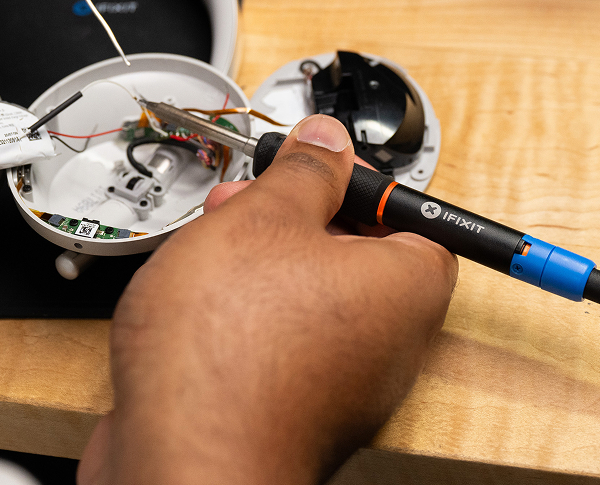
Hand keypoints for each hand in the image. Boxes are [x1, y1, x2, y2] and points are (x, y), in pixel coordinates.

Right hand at [78, 115, 457, 484]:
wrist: (184, 457)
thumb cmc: (233, 354)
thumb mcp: (264, 218)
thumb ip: (304, 173)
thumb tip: (328, 145)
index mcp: (407, 287)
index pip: (415, 218)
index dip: (363, 188)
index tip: (320, 167)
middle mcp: (388, 344)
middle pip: (356, 257)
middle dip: (297, 219)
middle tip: (250, 201)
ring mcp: (342, 386)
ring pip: (312, 300)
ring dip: (265, 264)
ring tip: (212, 244)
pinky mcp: (293, 412)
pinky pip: (283, 344)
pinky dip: (248, 316)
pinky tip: (200, 302)